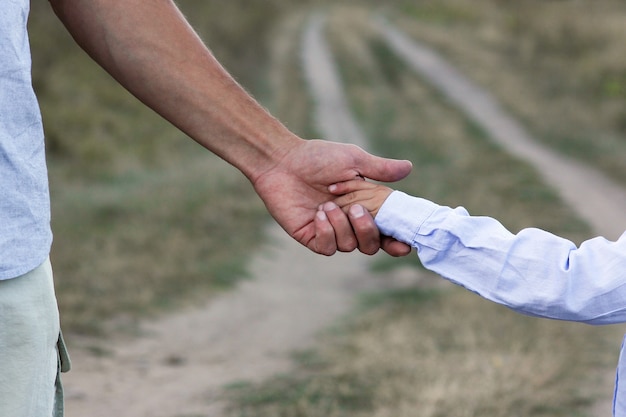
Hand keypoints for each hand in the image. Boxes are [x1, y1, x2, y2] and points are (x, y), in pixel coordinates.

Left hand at [252, 139, 410, 254]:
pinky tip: (319, 214)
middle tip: (357, 209)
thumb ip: (380, 169)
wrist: (283, 161)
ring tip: (328, 203)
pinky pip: (327, 247)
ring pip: (350, 246)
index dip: (397, 241)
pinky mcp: (310, 236)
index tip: (405, 243)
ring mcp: (330, 231)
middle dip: (368, 231)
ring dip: (343, 225)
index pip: (386, 231)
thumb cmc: (317, 157)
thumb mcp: (353, 160)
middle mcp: (349, 223)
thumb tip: (409, 168)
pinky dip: (327, 232)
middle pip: (371, 245)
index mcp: (364, 207)